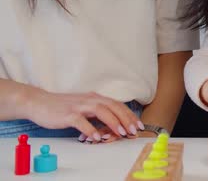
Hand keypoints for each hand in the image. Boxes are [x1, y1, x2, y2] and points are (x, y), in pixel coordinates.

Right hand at [26, 89, 142, 142]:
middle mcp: (90, 99)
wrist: (39, 102)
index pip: (118, 105)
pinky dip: (90, 129)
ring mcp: (79, 106)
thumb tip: (114, 125)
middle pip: (114, 107)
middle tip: (135, 131)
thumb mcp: (85, 108)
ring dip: (113, 122)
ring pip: (101, 111)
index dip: (130, 115)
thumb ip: (98, 114)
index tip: (139, 125)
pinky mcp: (68, 114)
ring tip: (121, 133)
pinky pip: (81, 121)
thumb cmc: (64, 107)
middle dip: (126, 119)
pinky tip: (96, 138)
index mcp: (96, 98)